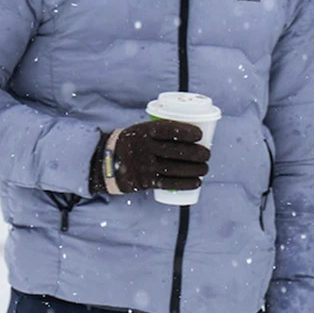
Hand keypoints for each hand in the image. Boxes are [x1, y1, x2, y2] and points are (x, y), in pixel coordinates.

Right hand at [95, 120, 209, 193]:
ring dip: (195, 169)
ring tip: (205, 168)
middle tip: (207, 154)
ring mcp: (144, 165)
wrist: (106, 161)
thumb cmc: (134, 142)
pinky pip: (168, 183)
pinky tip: (197, 182)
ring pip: (175, 168)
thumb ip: (162, 131)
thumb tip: (197, 129)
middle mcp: (144, 147)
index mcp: (145, 131)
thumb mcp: (141, 130)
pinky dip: (185, 183)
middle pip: (177, 151)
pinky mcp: (144, 181)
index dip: (187, 132)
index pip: (169, 130)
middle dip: (197, 153)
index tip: (200, 135)